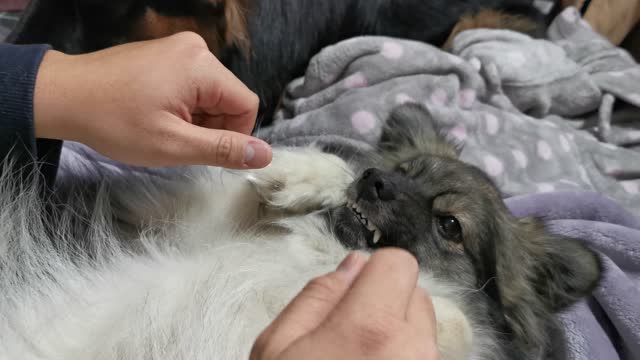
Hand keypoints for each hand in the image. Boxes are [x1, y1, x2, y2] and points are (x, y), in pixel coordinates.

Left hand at [33, 32, 271, 168]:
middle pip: (228, 98)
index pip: (247, 105)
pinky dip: (182, 106)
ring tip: (161, 127)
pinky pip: (192, 85)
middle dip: (210, 126)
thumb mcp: (173, 145)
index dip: (234, 134)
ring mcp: (178, 48)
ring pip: (210, 94)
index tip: (202, 149)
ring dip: (195, 118)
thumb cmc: (114, 122)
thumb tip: (265, 155)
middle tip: (175, 140)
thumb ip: (223, 149)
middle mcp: (195, 49)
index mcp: (202, 66)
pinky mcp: (165, 54)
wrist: (62, 95)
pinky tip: (155, 115)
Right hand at [251, 249, 438, 359]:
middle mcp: (414, 349)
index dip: (374, 271)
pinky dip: (404, 353)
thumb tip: (353, 264)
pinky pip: (425, 352)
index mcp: (372, 327)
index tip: (355, 291)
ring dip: (398, 331)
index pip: (399, 262)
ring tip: (362, 355)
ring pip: (423, 325)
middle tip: (352, 333)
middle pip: (414, 291)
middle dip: (387, 301)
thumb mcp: (277, 347)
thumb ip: (317, 295)